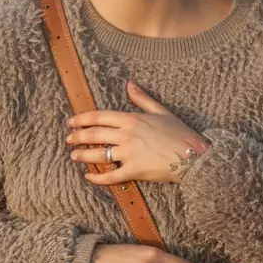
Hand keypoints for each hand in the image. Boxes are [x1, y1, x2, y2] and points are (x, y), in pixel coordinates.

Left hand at [66, 79, 210, 184]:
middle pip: (95, 135)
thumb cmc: (180, 133)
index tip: (72, 122)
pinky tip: (89, 177)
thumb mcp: (161, 111)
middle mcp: (127, 135)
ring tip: (74, 156)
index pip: (100, 117)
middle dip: (78, 137)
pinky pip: (111, 176)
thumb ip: (142, 98)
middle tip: (68, 139)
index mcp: (132, 119)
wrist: (194, 156)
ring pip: (98, 155)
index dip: (82, 119)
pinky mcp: (134, 171)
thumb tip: (129, 84)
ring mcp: (129, 154)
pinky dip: (98, 178)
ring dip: (83, 156)